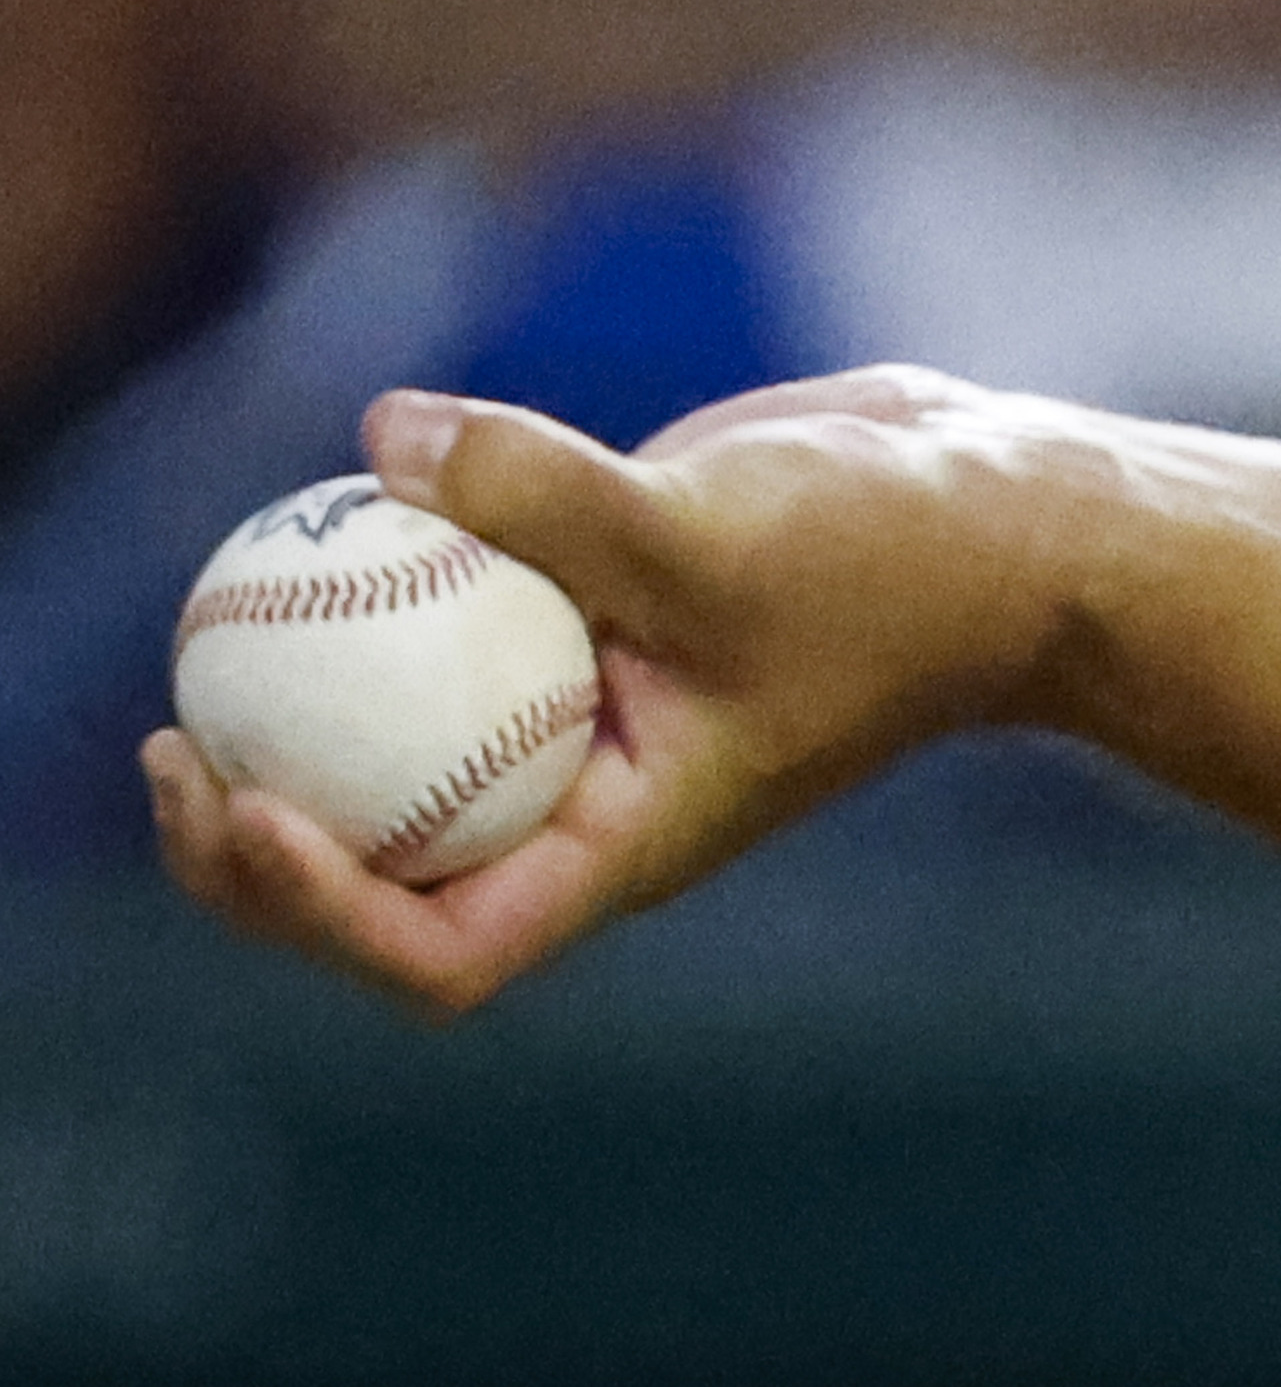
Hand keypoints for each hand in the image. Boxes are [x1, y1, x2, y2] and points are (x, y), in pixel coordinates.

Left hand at [147, 366, 1103, 1013]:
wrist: (1000, 517)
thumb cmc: (895, 568)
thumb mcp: (715, 538)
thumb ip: (543, 495)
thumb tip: (377, 438)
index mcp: (623, 844)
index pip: (444, 949)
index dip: (320, 909)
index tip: (249, 804)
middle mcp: (587, 804)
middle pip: (381, 883)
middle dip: (252, 841)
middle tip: (176, 741)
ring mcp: (580, 720)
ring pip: (395, 758)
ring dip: (293, 723)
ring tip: (206, 639)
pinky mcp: (584, 622)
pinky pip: (441, 634)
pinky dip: (371, 599)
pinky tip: (326, 513)